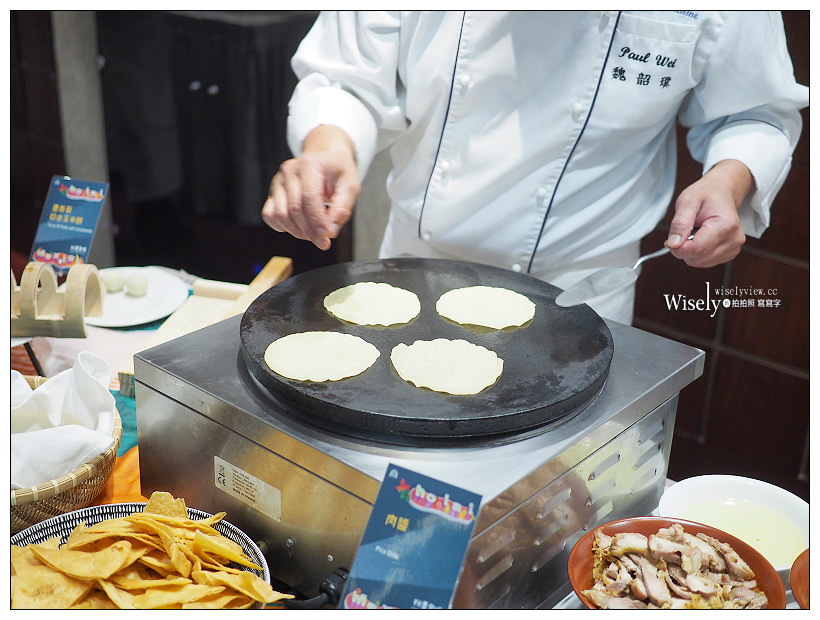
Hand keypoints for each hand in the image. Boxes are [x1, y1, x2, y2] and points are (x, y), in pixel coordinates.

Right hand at [261, 125, 360, 250]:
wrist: (325, 157)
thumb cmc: (338, 172)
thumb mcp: (350, 186)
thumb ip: (341, 208)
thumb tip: (330, 232)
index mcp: (310, 164)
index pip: (309, 197)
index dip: (317, 221)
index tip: (326, 237)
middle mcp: (290, 170)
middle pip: (294, 209)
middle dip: (309, 231)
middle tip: (323, 242)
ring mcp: (278, 181)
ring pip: (280, 215)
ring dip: (297, 231)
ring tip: (313, 234)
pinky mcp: (272, 192)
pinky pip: (270, 215)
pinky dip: (282, 227)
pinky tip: (298, 227)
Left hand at [665, 159, 752, 266]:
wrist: (720, 192)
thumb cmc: (706, 194)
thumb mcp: (687, 202)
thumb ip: (680, 223)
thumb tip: (674, 244)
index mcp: (726, 225)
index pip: (697, 249)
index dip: (679, 248)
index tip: (672, 240)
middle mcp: (734, 238)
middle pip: (699, 259)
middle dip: (683, 250)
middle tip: (683, 232)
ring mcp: (734, 247)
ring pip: (701, 263)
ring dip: (690, 252)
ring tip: (693, 232)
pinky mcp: (730, 252)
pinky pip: (706, 262)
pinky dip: (697, 253)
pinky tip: (700, 238)